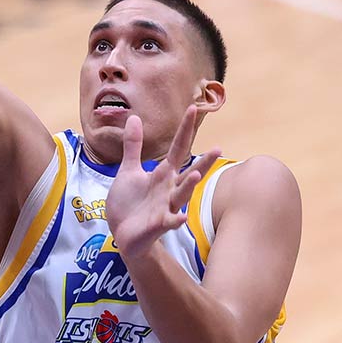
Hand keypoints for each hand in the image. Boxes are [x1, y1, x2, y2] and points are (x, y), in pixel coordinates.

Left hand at [105, 107, 219, 261]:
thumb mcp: (128, 170)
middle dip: (203, 162)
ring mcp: (165, 207)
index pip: (177, 148)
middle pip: (188, 171)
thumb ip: (133, 146)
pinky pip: (169, 221)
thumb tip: (133, 117)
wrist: (123, 234)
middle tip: (218, 149)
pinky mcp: (158, 224)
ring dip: (189, 186)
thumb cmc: (129, 203)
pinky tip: (181, 217)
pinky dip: (175, 219)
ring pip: (181, 195)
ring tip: (196, 174)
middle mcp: (169, 189)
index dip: (184, 129)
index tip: (192, 108)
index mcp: (162, 174)